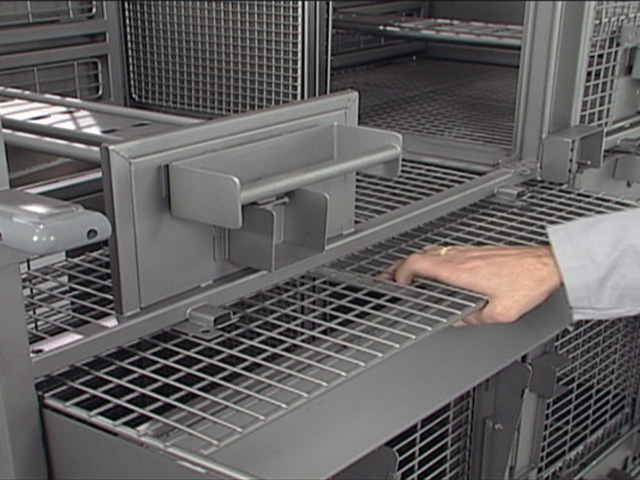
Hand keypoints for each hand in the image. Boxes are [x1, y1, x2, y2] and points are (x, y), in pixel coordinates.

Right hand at [388, 245, 561, 325]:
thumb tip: (458, 321)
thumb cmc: (528, 282)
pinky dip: (433, 260)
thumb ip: (473, 318)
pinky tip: (438, 269)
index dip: (400, 273)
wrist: (548, 264)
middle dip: (401, 266)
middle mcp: (461, 257)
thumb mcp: (500, 312)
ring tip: (408, 273)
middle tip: (390, 276)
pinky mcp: (478, 251)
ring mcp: (469, 252)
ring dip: (416, 262)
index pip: (418, 263)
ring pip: (432, 252)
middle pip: (420, 255)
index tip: (397, 285)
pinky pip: (446, 253)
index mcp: (459, 270)